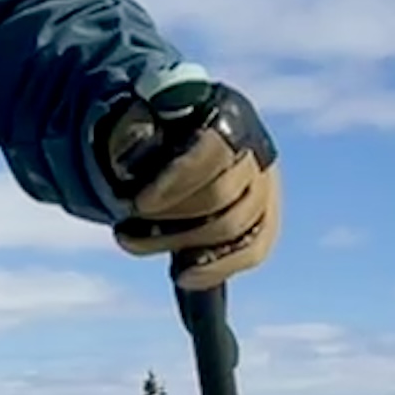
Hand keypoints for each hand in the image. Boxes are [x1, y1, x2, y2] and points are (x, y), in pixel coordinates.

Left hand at [97, 78, 281, 291]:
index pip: (212, 152)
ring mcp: (266, 187)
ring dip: (179, 243)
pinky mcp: (267, 220)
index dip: (175, 181)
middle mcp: (255, 152)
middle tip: (126, 227)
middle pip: (220, 195)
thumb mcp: (141, 125)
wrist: (180, 146)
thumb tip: (130, 153)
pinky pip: (255, 251)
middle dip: (169, 217)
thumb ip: (136, 135)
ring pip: (234, 227)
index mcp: (228, 117)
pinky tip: (183, 277)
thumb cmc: (158, 136)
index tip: (138, 203)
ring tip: (134, 242)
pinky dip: (218, 269)